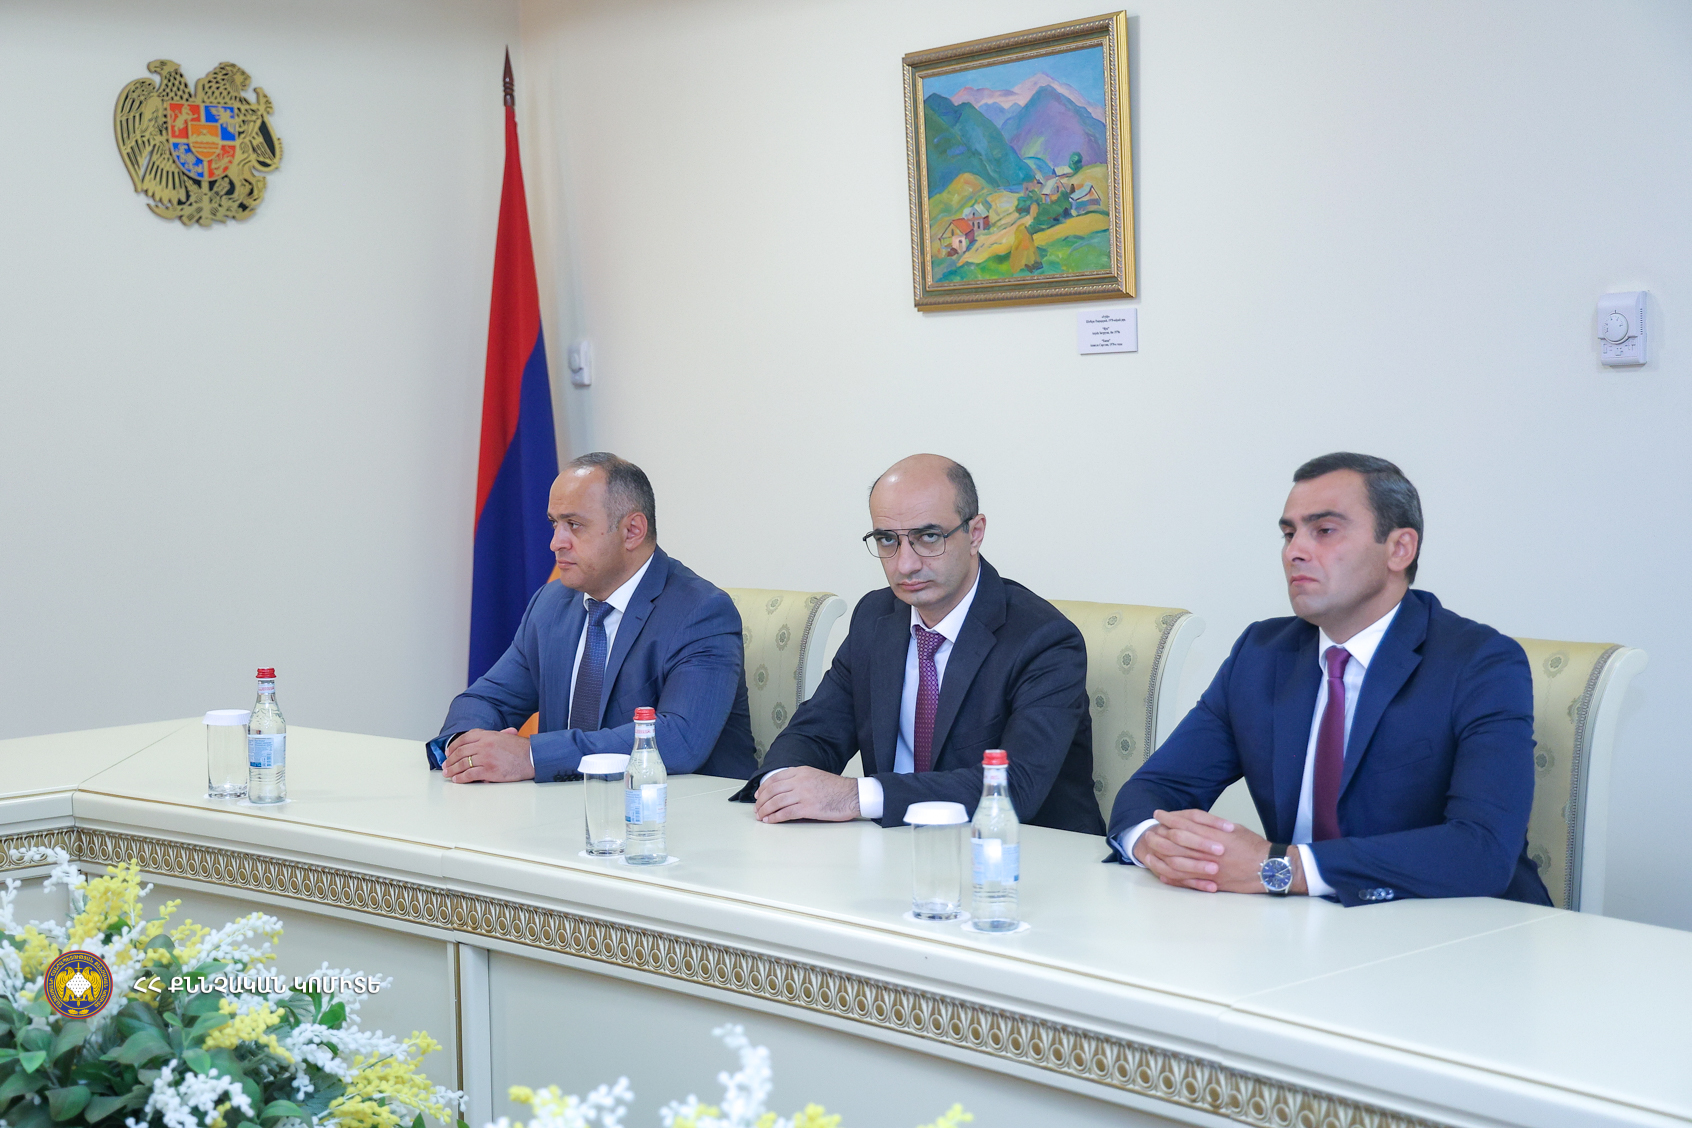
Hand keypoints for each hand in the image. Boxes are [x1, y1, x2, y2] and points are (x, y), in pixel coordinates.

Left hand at [442, 728, 533, 783]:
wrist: (532, 757)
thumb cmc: (520, 748)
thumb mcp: (504, 736)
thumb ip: (489, 737)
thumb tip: (476, 742)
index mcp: (487, 735)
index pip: (463, 739)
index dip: (453, 746)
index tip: (448, 753)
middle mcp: (484, 745)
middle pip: (460, 752)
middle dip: (450, 760)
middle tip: (445, 765)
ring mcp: (486, 758)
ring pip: (462, 764)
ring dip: (452, 770)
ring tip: (448, 774)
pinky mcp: (489, 771)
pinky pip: (470, 775)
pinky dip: (461, 778)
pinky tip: (457, 780)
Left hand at [753, 766, 859, 822]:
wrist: (852, 795)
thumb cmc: (836, 788)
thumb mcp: (815, 775)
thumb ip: (799, 779)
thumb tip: (782, 790)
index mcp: (801, 771)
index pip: (774, 778)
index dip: (763, 788)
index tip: (758, 796)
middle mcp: (800, 781)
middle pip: (772, 790)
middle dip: (761, 801)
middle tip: (756, 809)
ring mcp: (803, 794)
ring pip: (776, 802)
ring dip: (765, 810)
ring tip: (760, 817)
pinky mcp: (808, 808)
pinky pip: (785, 813)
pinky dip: (775, 818)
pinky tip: (770, 821)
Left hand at [1132, 809, 1305, 893]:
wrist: (1269, 869)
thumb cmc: (1253, 847)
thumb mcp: (1233, 829)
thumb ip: (1212, 826)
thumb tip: (1193, 822)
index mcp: (1214, 836)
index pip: (1185, 825)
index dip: (1169, 819)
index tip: (1159, 814)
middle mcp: (1208, 852)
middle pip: (1175, 843)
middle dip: (1160, 836)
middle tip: (1149, 831)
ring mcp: (1208, 869)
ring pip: (1177, 862)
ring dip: (1161, 855)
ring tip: (1151, 849)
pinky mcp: (1211, 882)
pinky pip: (1186, 881)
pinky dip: (1172, 876)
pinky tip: (1162, 871)